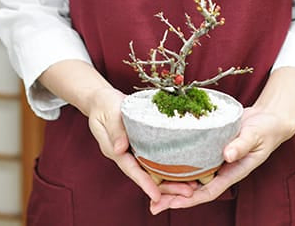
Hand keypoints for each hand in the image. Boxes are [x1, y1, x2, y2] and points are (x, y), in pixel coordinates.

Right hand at [37, 60, 196, 203]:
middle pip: (145, 174)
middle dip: (165, 186)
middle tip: (187, 192)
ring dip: (170, 178)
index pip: (131, 169)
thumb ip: (115, 130)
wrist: (103, 99)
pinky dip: (168, 165)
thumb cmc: (104, 104)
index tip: (158, 196)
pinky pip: (155, 158)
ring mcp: (134, 149)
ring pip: (152, 169)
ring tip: (191, 185)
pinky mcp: (142, 143)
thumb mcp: (108, 113)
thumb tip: (120, 149)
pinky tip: (184, 168)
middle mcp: (125, 154)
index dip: (144, 182)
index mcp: (114, 150)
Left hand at [149, 105, 294, 213]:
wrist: (268, 118)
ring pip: (190, 174)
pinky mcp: (209, 146)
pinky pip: (192, 157)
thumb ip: (242, 145)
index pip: (208, 192)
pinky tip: (162, 159)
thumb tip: (226, 156)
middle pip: (194, 187)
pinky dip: (178, 161)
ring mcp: (214, 158)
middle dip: (174, 197)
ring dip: (172, 180)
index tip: (171, 205)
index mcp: (232, 172)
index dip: (189, 200)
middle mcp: (220, 169)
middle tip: (152, 203)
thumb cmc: (266, 130)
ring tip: (150, 184)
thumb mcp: (256, 136)